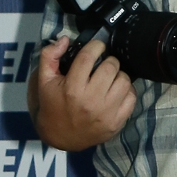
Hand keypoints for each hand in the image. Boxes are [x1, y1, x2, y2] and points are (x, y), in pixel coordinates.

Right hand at [28, 36, 136, 150]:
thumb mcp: (44, 81)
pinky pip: (132, 97)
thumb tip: (65, 39)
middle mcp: (91, 100)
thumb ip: (50, 56)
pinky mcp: (117, 122)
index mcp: (72, 88)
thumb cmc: (52, 106)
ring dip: (119, 75)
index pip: (88, 57)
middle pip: (111, 67)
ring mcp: (106, 113)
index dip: (96, 46)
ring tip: (110, 77)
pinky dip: (127, 91)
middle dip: (108, 61)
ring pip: (124, 80)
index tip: (97, 46)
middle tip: (103, 64)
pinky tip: (116, 91)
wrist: (61, 137)